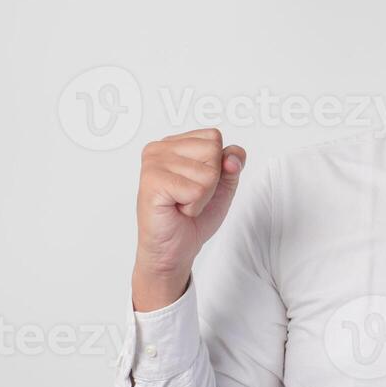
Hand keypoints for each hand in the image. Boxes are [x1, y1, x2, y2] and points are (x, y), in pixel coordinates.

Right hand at [132, 127, 245, 311]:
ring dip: (202, 196)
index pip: (214, 137)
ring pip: (208, 172)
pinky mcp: (152, 182)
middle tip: (189, 197)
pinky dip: (194, 206)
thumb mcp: (223, 185)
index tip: (197, 184)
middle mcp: (159, 148)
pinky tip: (177, 209)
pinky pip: (197, 190)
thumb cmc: (193, 217)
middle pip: (213, 151)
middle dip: (211, 181)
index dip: (217, 166)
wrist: (173, 250)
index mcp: (173, 143)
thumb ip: (233, 163)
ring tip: (182, 204)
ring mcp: (153, 163)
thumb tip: (231, 158)